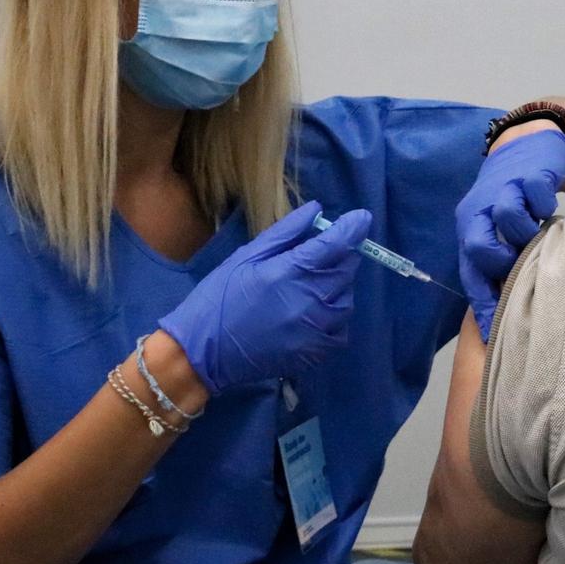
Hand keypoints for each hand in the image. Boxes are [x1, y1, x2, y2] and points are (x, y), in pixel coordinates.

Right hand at [158, 201, 372, 395]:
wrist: (202, 352)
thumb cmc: (220, 297)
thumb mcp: (246, 257)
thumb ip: (285, 233)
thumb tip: (317, 210)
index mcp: (289, 272)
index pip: (335, 245)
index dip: (353, 228)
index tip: (362, 218)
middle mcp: (308, 300)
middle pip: (345, 271)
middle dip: (342, 257)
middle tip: (325, 255)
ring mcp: (313, 330)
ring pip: (346, 301)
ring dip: (338, 289)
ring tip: (314, 286)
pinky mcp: (312, 354)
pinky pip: (340, 331)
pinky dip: (334, 319)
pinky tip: (315, 314)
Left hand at [456, 129, 564, 339]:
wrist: (525, 143)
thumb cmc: (510, 195)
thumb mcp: (496, 226)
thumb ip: (498, 258)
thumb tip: (505, 308)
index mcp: (469, 227)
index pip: (469, 271)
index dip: (481, 303)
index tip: (494, 332)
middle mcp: (479, 210)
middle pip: (477, 245)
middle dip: (501, 264)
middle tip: (520, 267)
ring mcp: (503, 189)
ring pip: (506, 217)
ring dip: (525, 231)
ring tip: (537, 234)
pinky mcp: (529, 173)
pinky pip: (536, 194)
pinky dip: (545, 204)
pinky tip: (547, 207)